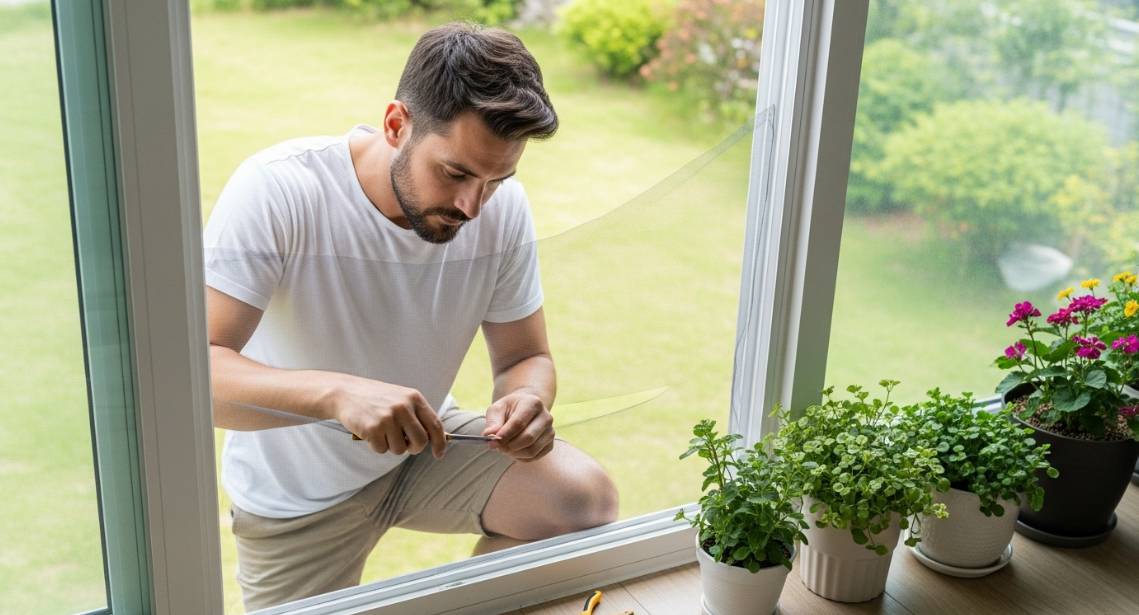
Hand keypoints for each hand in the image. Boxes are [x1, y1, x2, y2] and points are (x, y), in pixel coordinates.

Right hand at [330, 376, 445, 458]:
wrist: (346, 392)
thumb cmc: (375, 398)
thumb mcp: (400, 399)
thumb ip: (416, 415)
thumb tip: (433, 439)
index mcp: (414, 398)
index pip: (435, 425)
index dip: (440, 442)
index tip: (439, 453)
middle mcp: (403, 407)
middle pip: (420, 442)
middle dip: (413, 448)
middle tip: (404, 444)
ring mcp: (388, 417)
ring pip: (400, 449)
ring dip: (391, 446)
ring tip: (381, 431)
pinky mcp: (373, 428)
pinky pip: (382, 450)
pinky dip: (376, 446)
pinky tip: (370, 432)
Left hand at [482, 391, 554, 461]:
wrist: (525, 410)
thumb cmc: (510, 409)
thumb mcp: (498, 409)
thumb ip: (493, 421)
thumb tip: (489, 434)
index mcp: (533, 403)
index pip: (519, 423)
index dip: (505, 435)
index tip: (492, 441)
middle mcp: (546, 417)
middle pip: (528, 438)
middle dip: (509, 446)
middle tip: (497, 447)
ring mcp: (550, 431)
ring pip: (532, 450)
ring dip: (514, 453)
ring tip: (504, 448)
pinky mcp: (550, 444)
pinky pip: (535, 457)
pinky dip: (521, 457)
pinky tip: (513, 451)